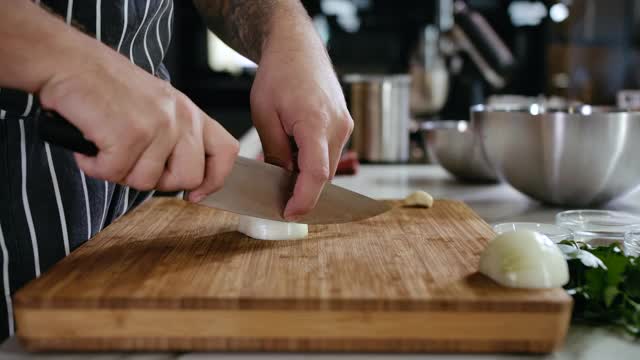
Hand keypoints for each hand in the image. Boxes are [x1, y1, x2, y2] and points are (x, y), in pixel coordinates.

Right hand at [39, 42, 238, 201]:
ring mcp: (157, 126)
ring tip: (105, 145)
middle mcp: (180, 118)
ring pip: (148, 182)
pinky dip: (94, 166)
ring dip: (119, 172)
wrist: (68, 61)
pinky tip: (89, 145)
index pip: (226, 151)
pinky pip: (115, 174)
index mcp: (190, 112)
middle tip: (132, 162)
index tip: (196, 195)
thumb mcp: (156, 106)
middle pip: (189, 178)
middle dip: (158, 181)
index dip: (215, 179)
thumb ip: (175, 136)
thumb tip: (184, 179)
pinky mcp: (129, 134)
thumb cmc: (105, 84)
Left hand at [250, 17, 353, 219]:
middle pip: (324, 174)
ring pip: (329, 165)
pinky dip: (315, 159)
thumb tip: (281, 181)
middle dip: (302, 188)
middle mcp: (337, 125)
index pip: (317, 174)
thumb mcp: (264, 115)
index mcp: (315, 122)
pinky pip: (331, 151)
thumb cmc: (278, 75)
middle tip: (276, 192)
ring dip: (308, 173)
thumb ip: (275, 152)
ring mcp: (345, 124)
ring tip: (284, 162)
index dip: (304, 199)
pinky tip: (296, 151)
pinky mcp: (345, 122)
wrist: (297, 47)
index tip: (289, 213)